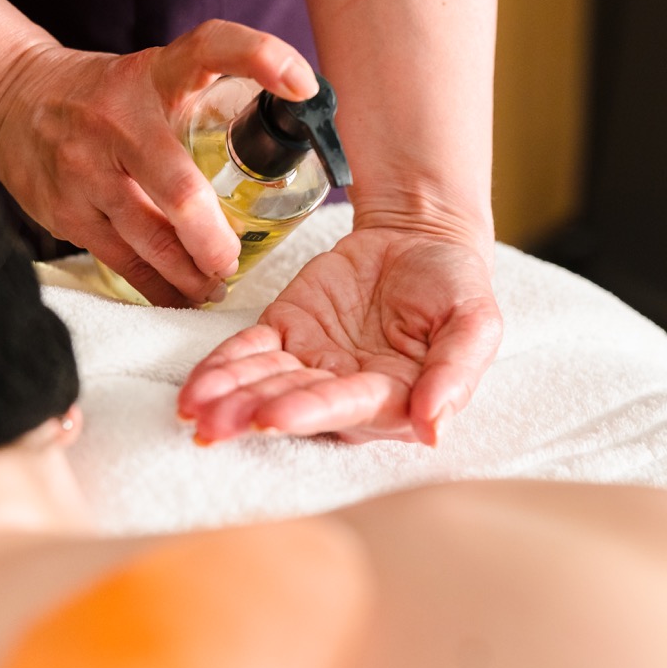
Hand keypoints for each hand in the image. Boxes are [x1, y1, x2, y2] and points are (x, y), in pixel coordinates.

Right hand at [0, 20, 318, 306]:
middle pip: (179, 188)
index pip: (209, 48)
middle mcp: (119, 120)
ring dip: (192, 272)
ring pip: (150, 239)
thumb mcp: (154, 74)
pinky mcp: (66, 212)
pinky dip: (159, 286)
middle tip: (231, 258)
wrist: (9, 100)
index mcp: (153, 75)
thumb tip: (296, 123)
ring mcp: (86, 170)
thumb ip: (208, 97)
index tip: (302, 85)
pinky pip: (123, 261)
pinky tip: (184, 295)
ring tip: (216, 283)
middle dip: (212, 238)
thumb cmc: (107, 96)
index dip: (259, 56)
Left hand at [178, 227, 502, 444]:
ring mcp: (310, 364)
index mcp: (394, 398)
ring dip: (227, 397)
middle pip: (293, 402)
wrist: (421, 239)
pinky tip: (194, 386)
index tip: (273, 417)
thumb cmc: (455, 287)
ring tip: (191, 409)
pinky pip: (247, 351)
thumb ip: (457, 372)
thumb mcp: (475, 322)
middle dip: (252, 412)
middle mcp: (345, 390)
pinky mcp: (285, 332)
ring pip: (263, 382)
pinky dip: (220, 367)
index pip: (346, 406)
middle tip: (213, 424)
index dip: (309, 411)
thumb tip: (433, 428)